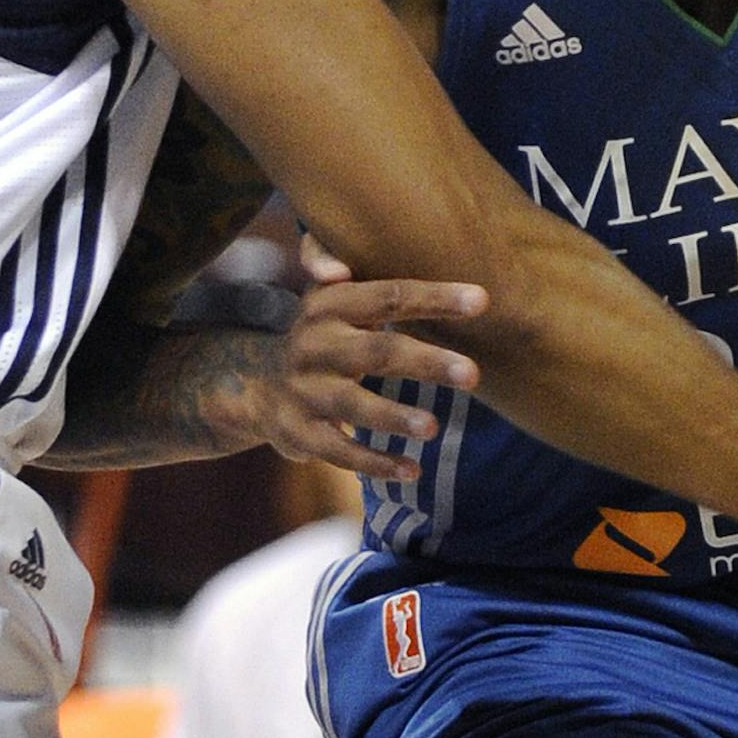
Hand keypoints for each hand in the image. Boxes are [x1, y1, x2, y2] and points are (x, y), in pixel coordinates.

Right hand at [246, 271, 484, 481]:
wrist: (255, 385)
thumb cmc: (321, 334)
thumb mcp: (330, 296)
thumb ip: (345, 268)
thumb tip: (337, 267)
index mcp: (330, 305)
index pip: (388, 296)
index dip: (435, 297)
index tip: (482, 301)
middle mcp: (315, 345)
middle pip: (377, 352)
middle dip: (426, 362)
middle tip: (472, 374)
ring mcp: (305, 392)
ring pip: (354, 406)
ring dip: (394, 418)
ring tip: (433, 427)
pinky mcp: (299, 433)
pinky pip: (340, 452)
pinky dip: (375, 464)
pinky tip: (413, 470)